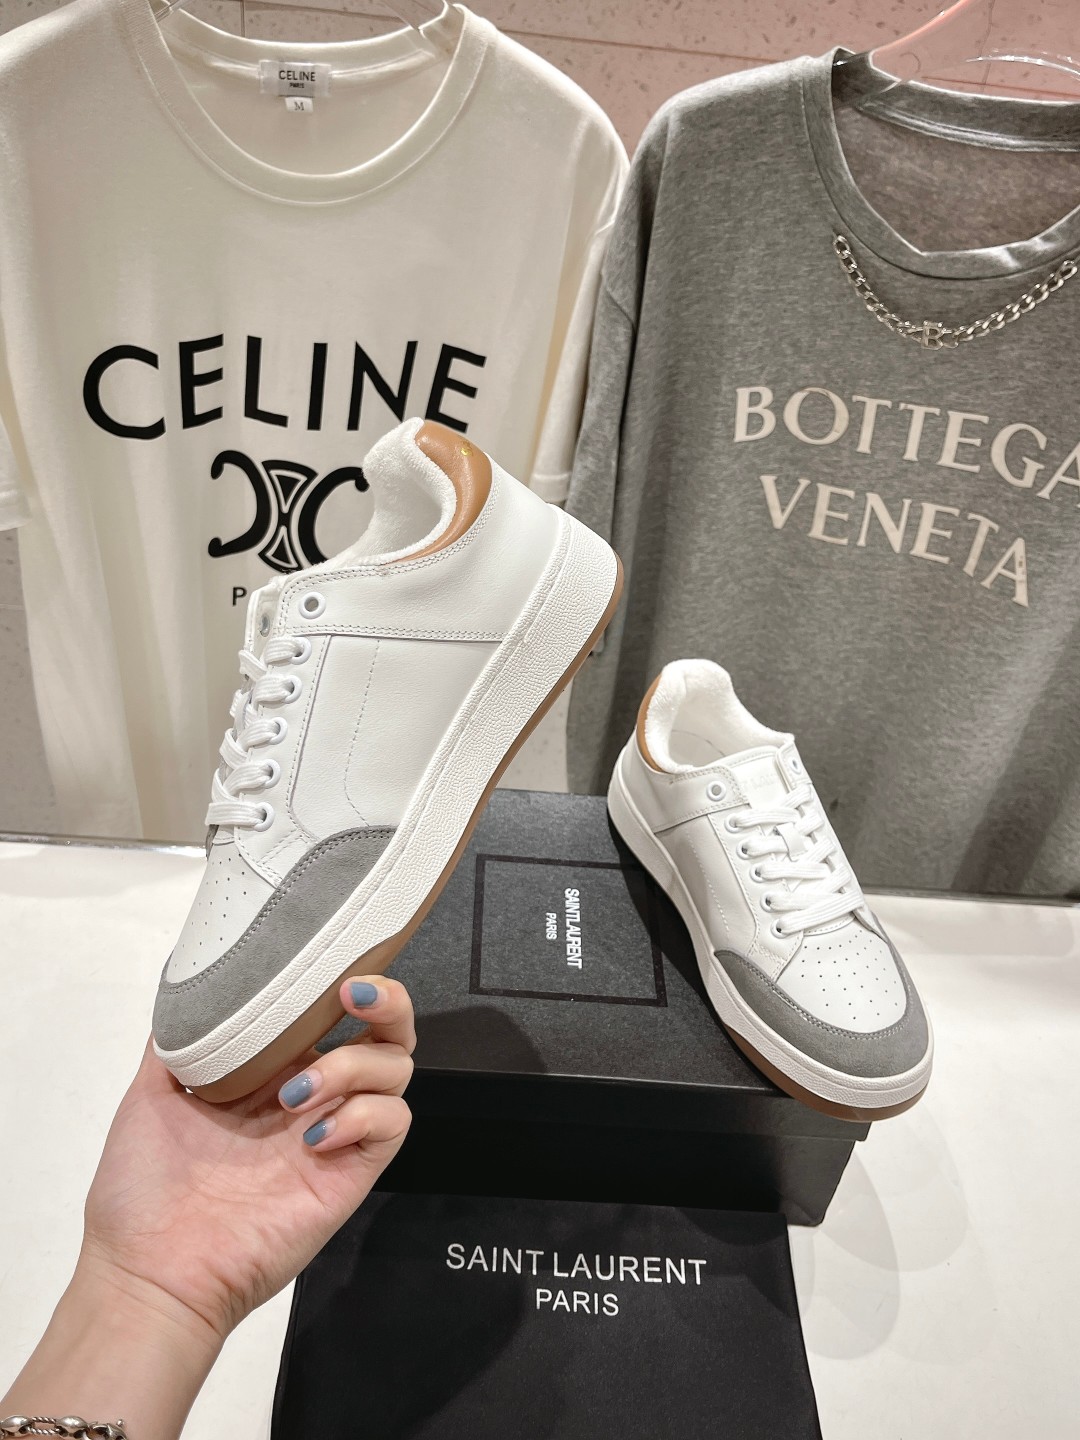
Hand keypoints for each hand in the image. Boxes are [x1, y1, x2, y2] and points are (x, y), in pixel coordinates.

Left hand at [81, 974, 413, 1343]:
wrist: (150, 1271)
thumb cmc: (142, 1190)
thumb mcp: (152, 1092)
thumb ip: (180, 1038)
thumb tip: (190, 982)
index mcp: (274, 1072)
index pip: (334, 1015)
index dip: (346, 984)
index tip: (331, 968)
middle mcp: (314, 1097)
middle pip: (388, 1035)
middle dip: (387, 1005)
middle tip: (351, 998)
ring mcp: (336, 1135)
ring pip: (396, 1071)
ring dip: (352, 1065)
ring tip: (294, 1095)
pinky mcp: (350, 1174)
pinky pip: (392, 1124)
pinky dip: (363, 1115)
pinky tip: (313, 1136)